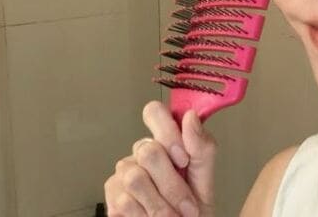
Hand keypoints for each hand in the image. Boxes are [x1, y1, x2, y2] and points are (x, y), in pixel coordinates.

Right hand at [104, 101, 216, 216]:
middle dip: (172, 186)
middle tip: (188, 206)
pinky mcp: (112, 194)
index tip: (183, 159)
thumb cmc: (193, 207)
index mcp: (166, 140)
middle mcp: (142, 151)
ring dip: (160, 206)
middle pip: (148, 151)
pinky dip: (145, 215)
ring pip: (135, 178)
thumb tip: (191, 116)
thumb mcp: (205, 177)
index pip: (154, 112)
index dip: (167, 132)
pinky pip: (124, 201)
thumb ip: (202, 147)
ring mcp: (124, 172)